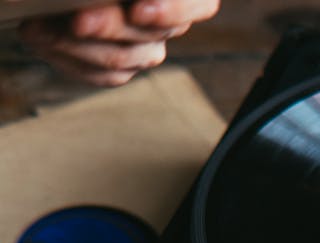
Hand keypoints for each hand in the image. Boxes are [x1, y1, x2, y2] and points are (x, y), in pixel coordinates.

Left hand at [17, 1, 220, 87]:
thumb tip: (124, 9)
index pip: (199, 6)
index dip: (174, 9)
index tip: (138, 10)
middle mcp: (167, 21)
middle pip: (148, 34)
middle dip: (108, 28)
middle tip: (77, 22)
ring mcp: (146, 49)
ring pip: (121, 60)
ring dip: (74, 46)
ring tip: (37, 29)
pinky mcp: (122, 68)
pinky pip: (101, 75)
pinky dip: (67, 59)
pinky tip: (39, 39)